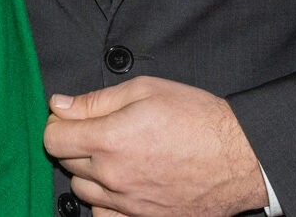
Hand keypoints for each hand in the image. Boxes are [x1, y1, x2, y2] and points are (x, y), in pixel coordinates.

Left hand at [43, 76, 267, 216]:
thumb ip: (95, 100)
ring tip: (114, 155)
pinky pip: (105, 216)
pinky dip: (105, 202)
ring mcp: (128, 203)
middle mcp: (113, 176)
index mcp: (109, 140)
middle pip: (66, 162)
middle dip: (75, 143)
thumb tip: (59, 105)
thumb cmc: (198, 119)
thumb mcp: (145, 90)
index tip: (69, 117)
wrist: (242, 157)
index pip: (53, 139)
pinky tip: (121, 184)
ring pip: (83, 190)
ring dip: (89, 172)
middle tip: (99, 130)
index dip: (58, 123)